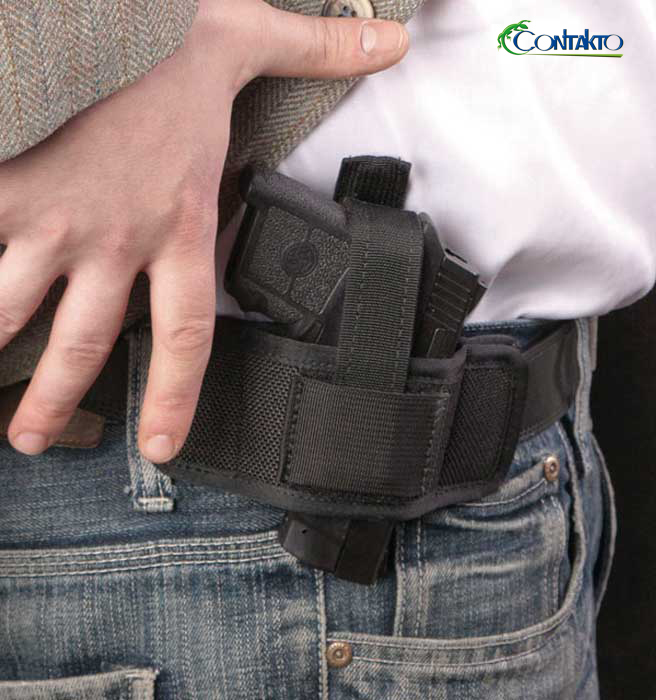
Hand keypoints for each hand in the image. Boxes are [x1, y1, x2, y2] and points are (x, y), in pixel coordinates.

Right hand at [0, 0, 408, 461]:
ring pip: (12, 312)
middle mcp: (115, 234)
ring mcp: (51, 217)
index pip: (186, 331)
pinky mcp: (0, 189)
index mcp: (178, 220)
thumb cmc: (163, 30)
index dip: (174, 395)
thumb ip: (319, 50)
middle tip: (37, 440)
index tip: (159, 445)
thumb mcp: (248, 40)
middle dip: (58, 398)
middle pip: (86, 341)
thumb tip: (392, 41)